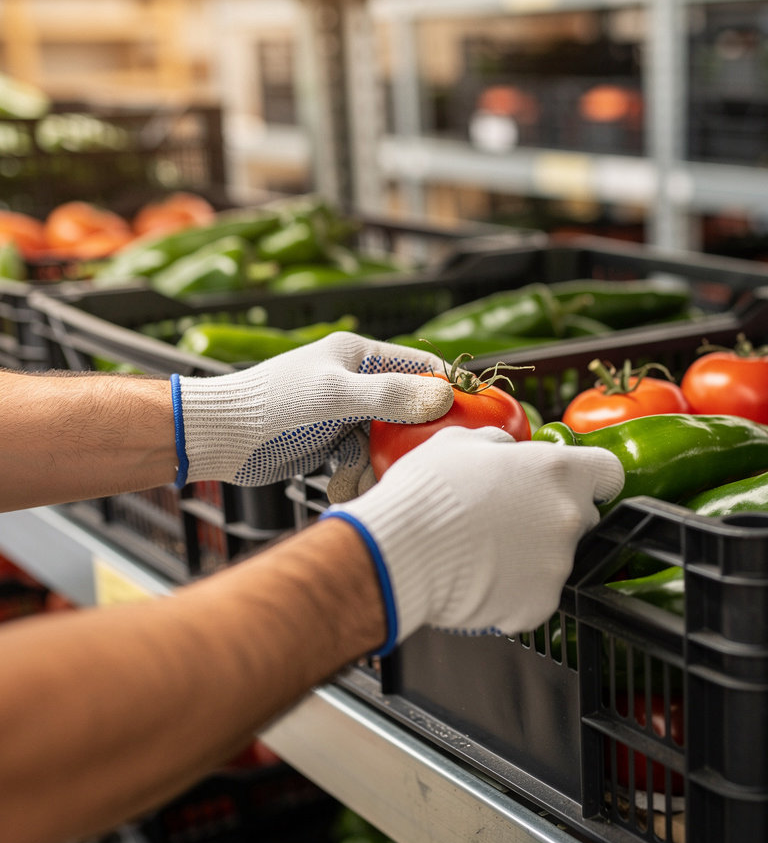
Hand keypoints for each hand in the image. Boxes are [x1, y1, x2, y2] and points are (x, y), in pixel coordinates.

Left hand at [171, 334, 452, 487]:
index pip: (421, 367)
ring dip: (379, 465)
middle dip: (414, 440)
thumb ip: (390, 397)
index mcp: (360, 356)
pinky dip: (356, 475)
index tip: (475, 416)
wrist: (218, 437)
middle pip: (408, 410)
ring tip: (360, 479)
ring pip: (385, 441)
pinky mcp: (330, 442)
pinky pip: (361, 459)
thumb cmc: (272, 406)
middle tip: (427, 462)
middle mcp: (356, 382)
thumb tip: (445, 398)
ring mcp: (344, 413)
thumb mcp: (335, 397)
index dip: (450, 389)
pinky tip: (340, 486)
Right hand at [321, 426, 624, 651]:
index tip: (571, 483)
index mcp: (559, 471)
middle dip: (552, 516)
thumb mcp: (462, 442)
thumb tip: (508, 450)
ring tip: (483, 550)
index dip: (590, 477)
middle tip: (507, 517)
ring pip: (555, 558)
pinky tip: (479, 578)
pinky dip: (513, 591)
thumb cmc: (429, 490)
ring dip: (530, 554)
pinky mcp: (541, 605)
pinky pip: (534, 595)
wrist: (403, 550)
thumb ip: (500, 443)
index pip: (609, 473)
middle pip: (581, 517)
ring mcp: (558, 565)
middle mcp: (569, 517)